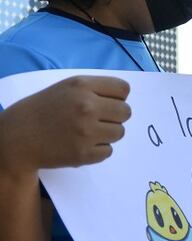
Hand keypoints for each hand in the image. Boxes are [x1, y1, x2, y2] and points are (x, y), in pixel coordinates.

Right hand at [0, 76, 130, 173]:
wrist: (16, 138)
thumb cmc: (42, 110)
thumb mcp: (66, 88)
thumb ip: (94, 89)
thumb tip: (123, 98)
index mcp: (81, 86)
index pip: (123, 89)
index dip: (117, 97)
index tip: (106, 103)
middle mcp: (86, 107)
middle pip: (126, 112)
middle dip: (115, 116)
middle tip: (98, 120)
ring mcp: (86, 132)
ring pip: (120, 132)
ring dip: (107, 134)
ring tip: (87, 132)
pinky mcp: (84, 154)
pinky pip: (108, 151)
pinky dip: (98, 150)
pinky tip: (81, 145)